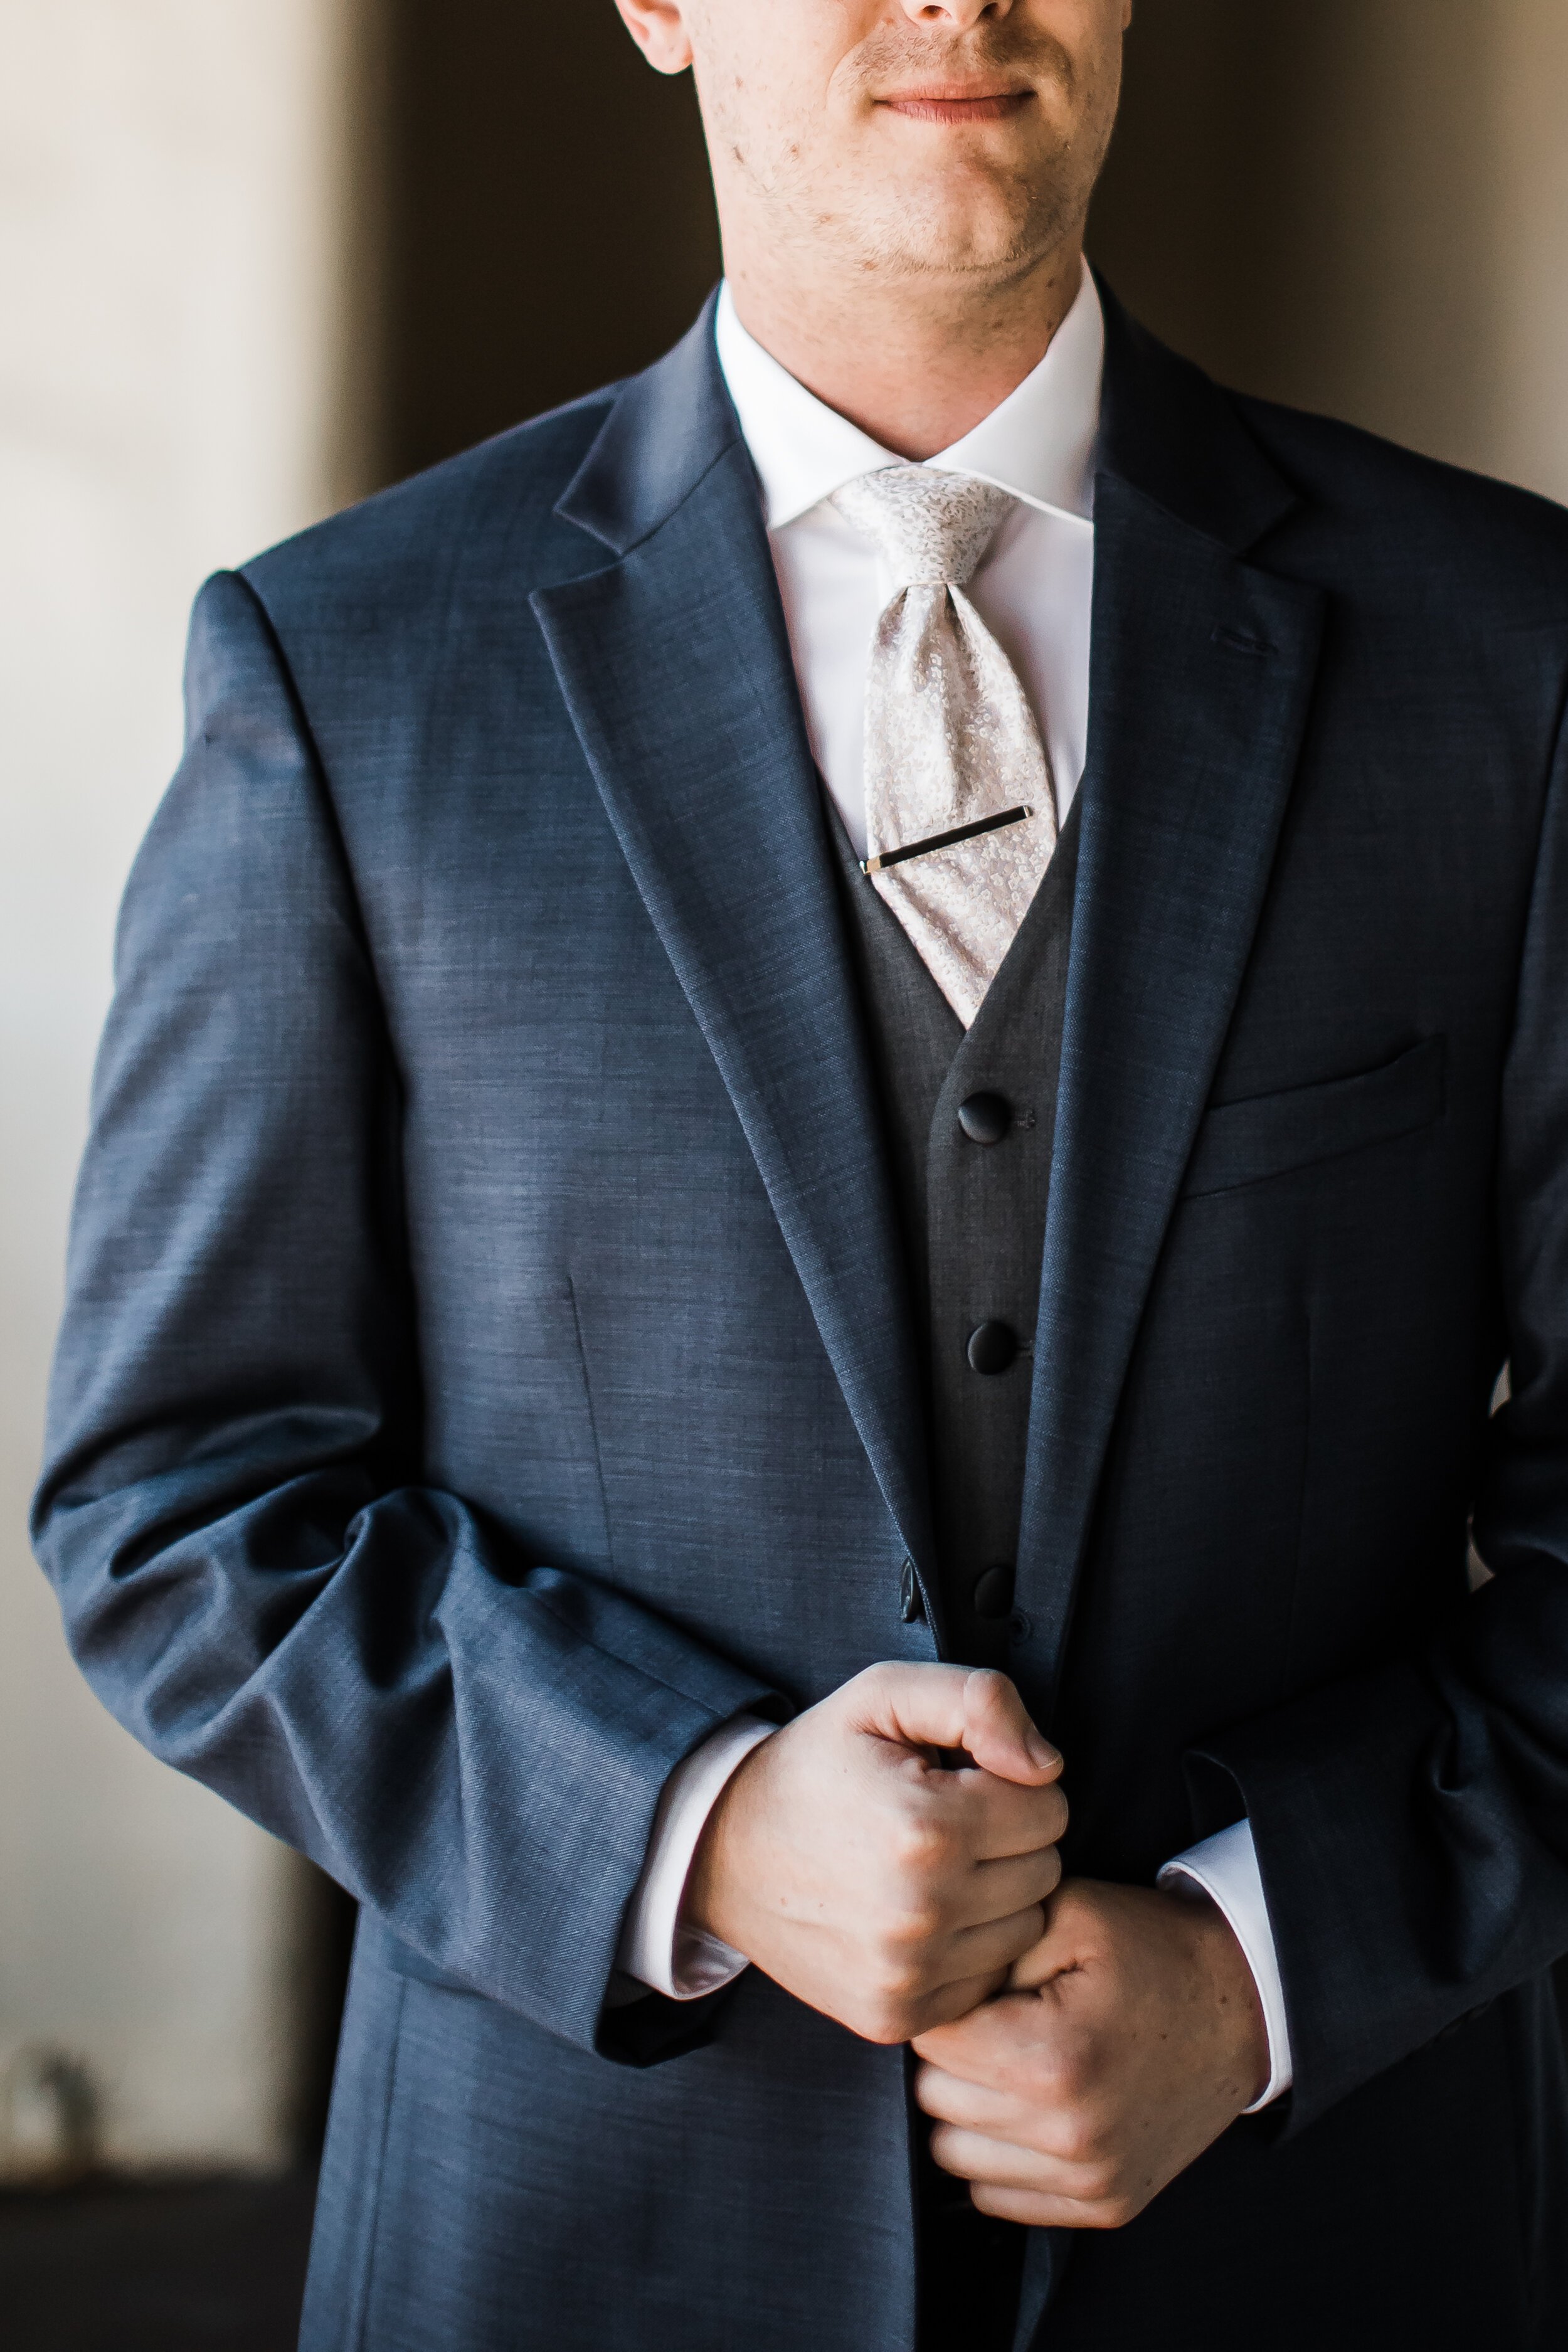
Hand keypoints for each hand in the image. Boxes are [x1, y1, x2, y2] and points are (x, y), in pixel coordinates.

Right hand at [684, 1664, 1067, 2044]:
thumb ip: (978, 1701)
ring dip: (995, 1896)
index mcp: (927, 1826)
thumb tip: (1047, 1764)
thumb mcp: (882, 1696)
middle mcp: (921, 1911)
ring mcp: (907, 1974)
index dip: (1011, 1784)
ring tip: (932, 1867)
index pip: (1050, 1808)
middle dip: (1008, 1839)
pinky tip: (921, 1915)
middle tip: (946, 1821)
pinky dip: (967, 1949)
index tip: (960, 1780)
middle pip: (1045, 1872)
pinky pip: (986, 1981)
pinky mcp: (895, 2017)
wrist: (723, 1852)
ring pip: (1025, 1930)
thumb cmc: (814, 1767)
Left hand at [912, 1878, 1267, 2227]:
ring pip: (952, 2153)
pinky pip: (993, 2196)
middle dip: (953, 2053)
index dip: (946, 2000)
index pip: (929, 2039)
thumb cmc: (1145, 1951)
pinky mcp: (1104, 2207)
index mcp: (1052, 2058)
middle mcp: (1069, 2136)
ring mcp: (1089, 2181)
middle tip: (998, 2018)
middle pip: (932, 2097)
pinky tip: (1035, 2106)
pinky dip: (999, 2154)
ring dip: (968, 2108)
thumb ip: (986, 1947)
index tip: (979, 1984)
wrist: (1239, 2006)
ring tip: (1014, 2061)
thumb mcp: (1067, 1913)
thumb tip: (923, 1987)